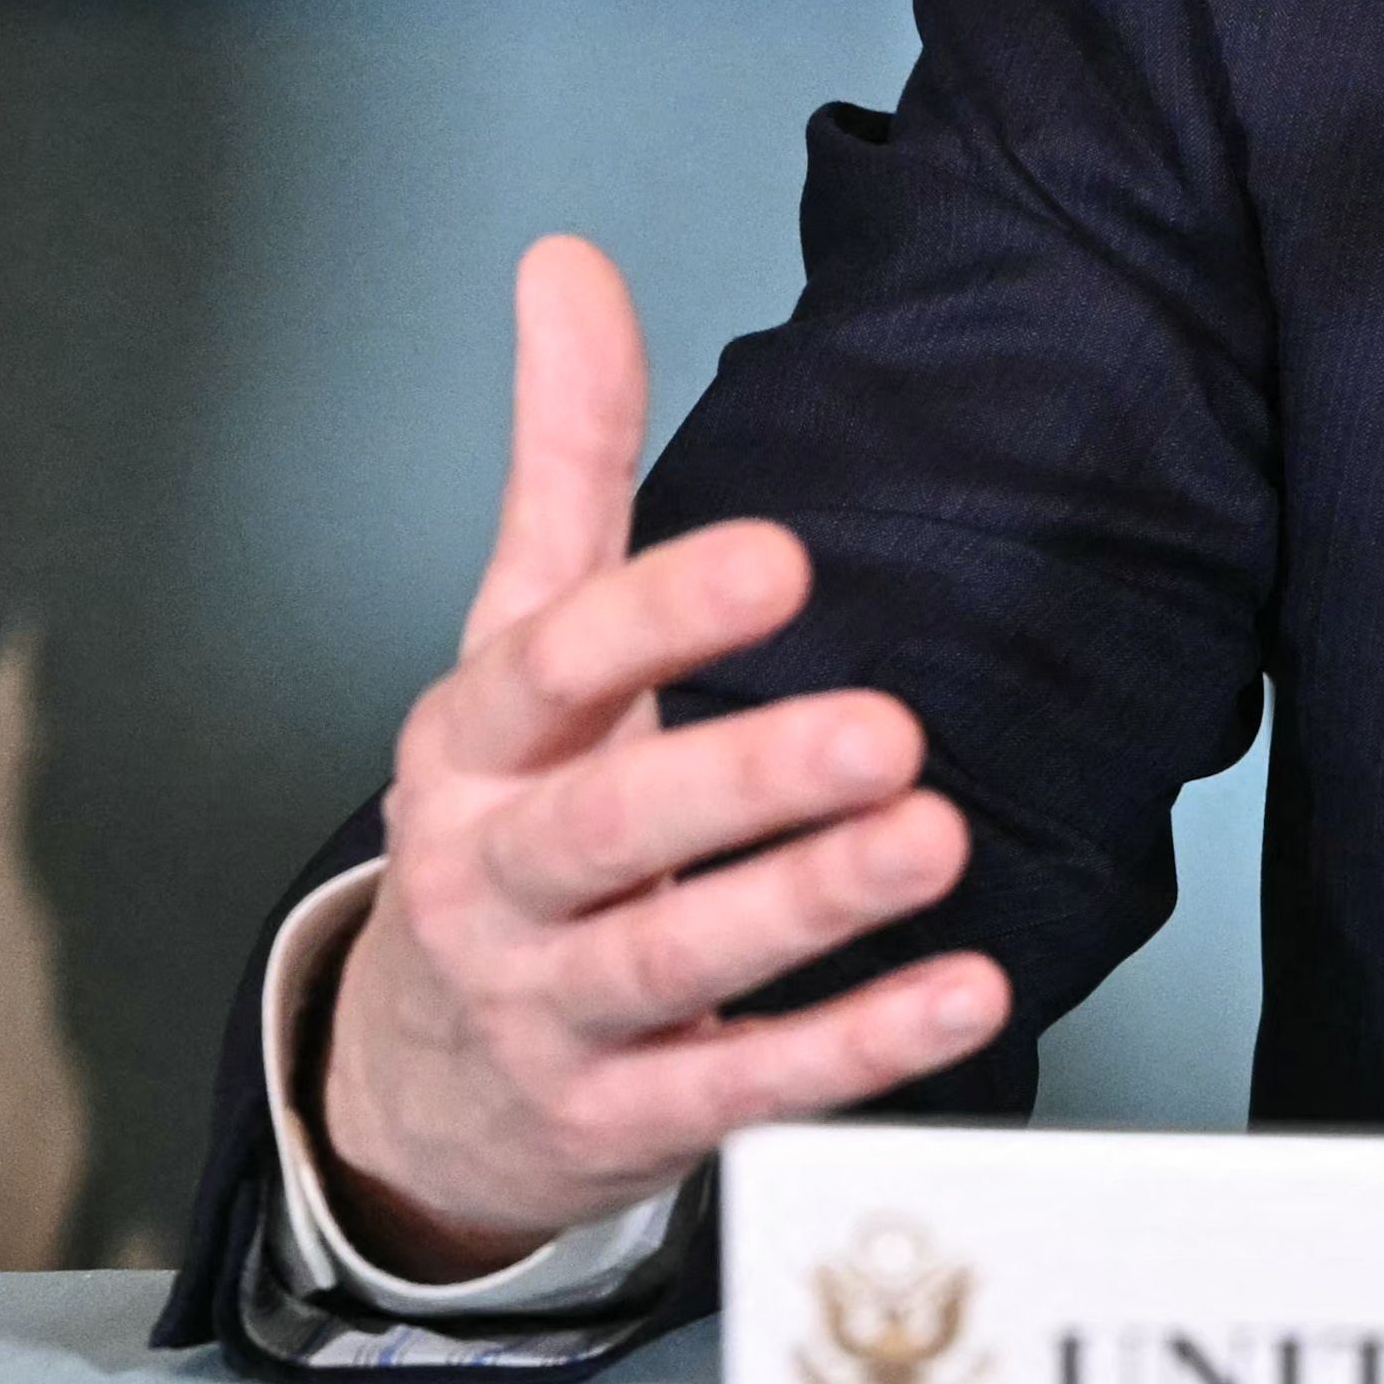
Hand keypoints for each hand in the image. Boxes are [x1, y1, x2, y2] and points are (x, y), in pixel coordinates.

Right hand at [306, 239, 1008, 1275]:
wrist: (421, 1077)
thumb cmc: (508, 820)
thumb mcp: (515, 640)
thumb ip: (564, 458)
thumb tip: (568, 262)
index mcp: (474, 745)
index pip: (553, 665)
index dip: (660, 616)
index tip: (780, 560)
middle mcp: (497, 878)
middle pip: (610, 829)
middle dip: (744, 781)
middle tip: (884, 730)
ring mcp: (552, 1010)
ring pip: (675, 965)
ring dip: (807, 906)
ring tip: (933, 843)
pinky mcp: (622, 1120)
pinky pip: (739, 1091)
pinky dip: (850, 1049)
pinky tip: (961, 992)